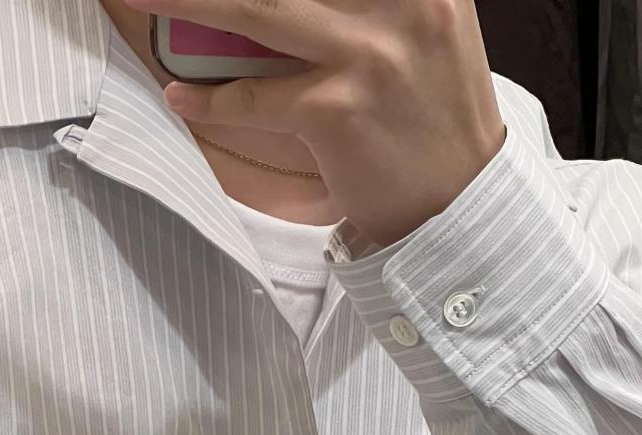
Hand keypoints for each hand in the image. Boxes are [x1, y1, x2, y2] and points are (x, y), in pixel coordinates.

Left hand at [130, 0, 506, 247]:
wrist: (462, 207)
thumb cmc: (434, 117)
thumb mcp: (427, 28)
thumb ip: (375, 0)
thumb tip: (291, 2)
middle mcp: (399, 2)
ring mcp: (366, 54)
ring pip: (256, 8)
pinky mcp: (337, 110)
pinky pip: (253, 97)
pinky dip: (208, 98)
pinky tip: (180, 97)